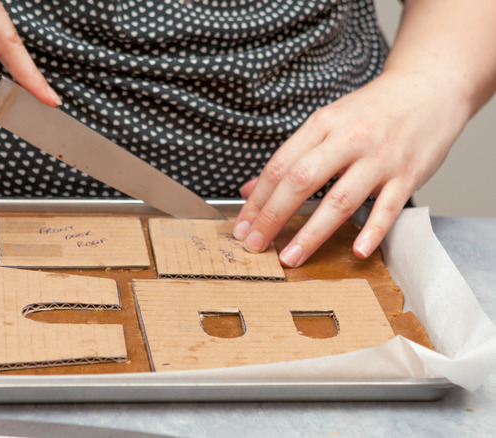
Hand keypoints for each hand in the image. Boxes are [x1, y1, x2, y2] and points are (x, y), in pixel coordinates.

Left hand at [232, 70, 467, 266]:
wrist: (429, 87)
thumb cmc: (372, 111)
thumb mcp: (327, 122)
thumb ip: (291, 156)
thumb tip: (250, 189)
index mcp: (322, 125)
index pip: (280, 166)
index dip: (257, 200)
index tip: (242, 227)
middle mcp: (348, 140)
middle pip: (302, 181)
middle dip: (273, 216)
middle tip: (255, 244)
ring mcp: (380, 158)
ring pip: (340, 199)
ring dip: (312, 233)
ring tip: (291, 257)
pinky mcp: (408, 174)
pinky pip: (388, 208)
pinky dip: (372, 231)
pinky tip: (356, 251)